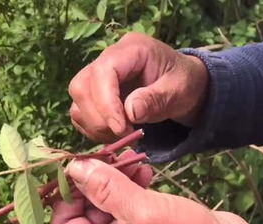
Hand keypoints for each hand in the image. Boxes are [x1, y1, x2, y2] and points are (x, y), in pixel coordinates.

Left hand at [51, 159, 262, 223]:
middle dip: (94, 182)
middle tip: (106, 155)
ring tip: (130, 161)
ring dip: (115, 181)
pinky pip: (131, 206)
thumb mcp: (142, 212)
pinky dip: (133, 188)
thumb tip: (74, 167)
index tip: (76, 164)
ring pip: (109, 205)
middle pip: (85, 211)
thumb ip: (105, 188)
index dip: (65, 194)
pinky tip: (144, 173)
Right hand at [68, 33, 208, 141]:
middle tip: (123, 133)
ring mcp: (96, 76)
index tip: (121, 128)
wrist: (183, 86)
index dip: (107, 102)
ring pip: (77, 101)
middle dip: (99, 117)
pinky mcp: (92, 94)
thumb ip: (156, 99)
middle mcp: (107, 58)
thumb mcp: (179, 90)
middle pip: (81, 86)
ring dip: (95, 125)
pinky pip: (79, 113)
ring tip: (121, 134)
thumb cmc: (184, 84)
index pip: (103, 71)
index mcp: (131, 49)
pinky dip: (93, 129)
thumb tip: (130, 112)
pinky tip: (113, 133)